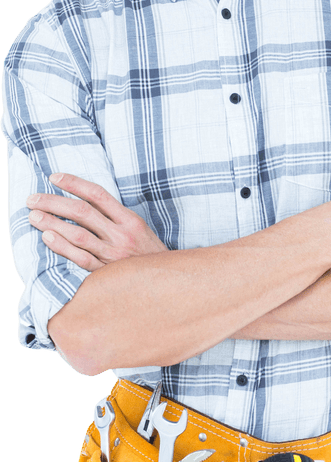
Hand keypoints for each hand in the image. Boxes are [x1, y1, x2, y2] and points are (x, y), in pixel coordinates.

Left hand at [26, 173, 166, 270]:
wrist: (166, 284)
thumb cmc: (148, 254)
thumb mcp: (138, 229)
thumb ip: (115, 216)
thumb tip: (85, 201)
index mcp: (129, 220)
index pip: (97, 194)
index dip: (74, 183)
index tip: (54, 177)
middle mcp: (121, 234)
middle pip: (82, 212)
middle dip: (54, 203)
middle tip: (33, 199)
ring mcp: (113, 254)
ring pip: (78, 234)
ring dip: (52, 223)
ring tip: (34, 216)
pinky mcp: (106, 273)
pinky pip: (81, 258)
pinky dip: (63, 247)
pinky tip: (48, 237)